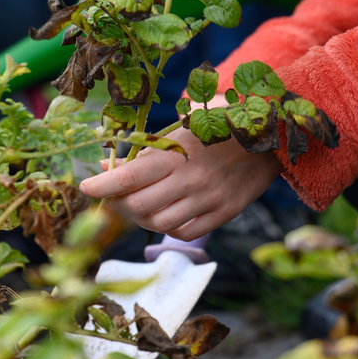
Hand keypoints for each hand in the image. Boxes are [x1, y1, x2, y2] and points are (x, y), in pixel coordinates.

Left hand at [80, 126, 283, 240]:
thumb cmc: (219, 125)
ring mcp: (208, 199)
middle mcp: (191, 179)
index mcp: (177, 151)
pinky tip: (166, 212)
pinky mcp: (224, 213)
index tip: (85, 186)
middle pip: (137, 207)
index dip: (101, 186)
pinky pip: (184, 233)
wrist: (271, 135)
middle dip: (116, 205)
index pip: (128, 177)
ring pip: (158, 224)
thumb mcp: (182, 126)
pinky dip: (167, 227)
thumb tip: (105, 167)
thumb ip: (145, 148)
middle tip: (111, 197)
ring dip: (140, 218)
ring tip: (138, 205)